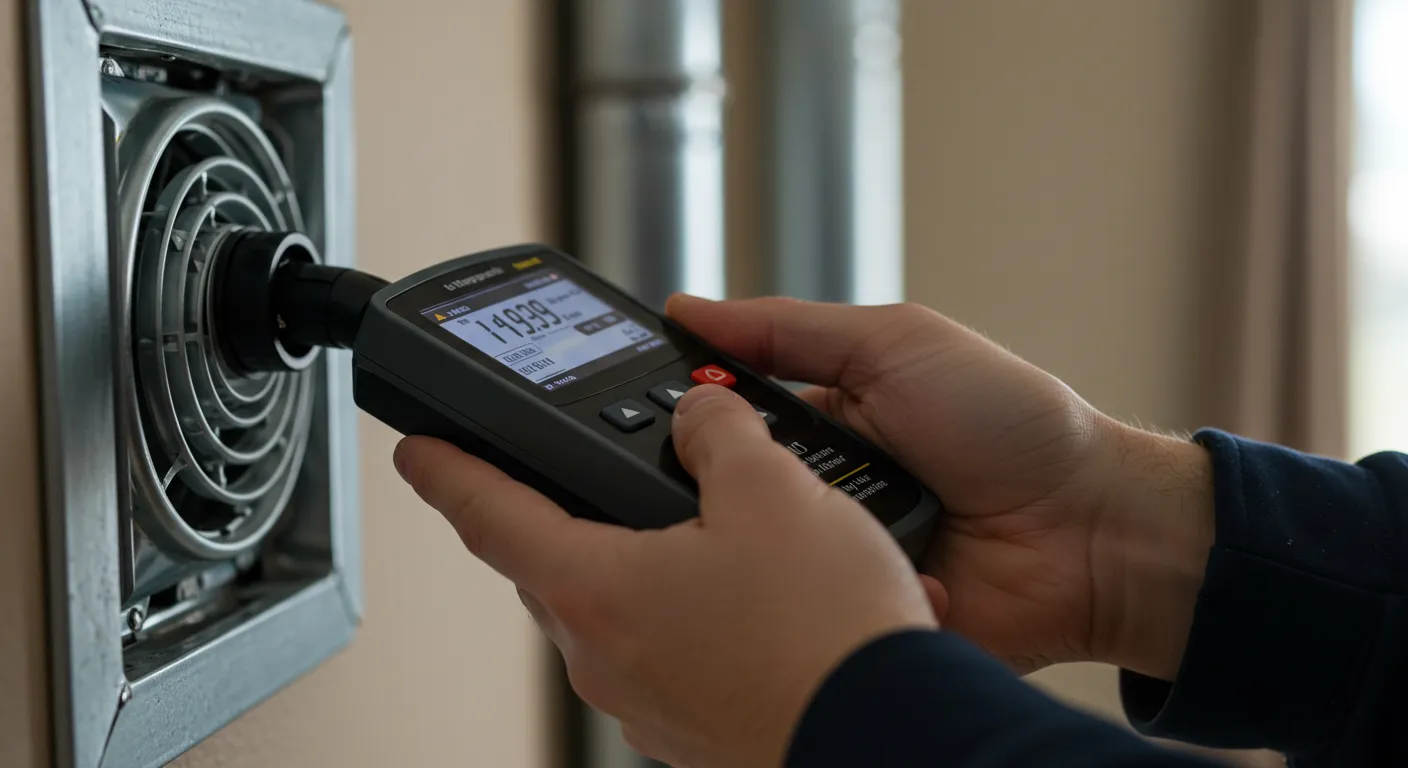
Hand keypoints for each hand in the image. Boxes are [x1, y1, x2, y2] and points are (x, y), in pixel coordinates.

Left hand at [394, 385, 938, 767]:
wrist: (892, 735)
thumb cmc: (824, 634)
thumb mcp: (774, 491)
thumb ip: (721, 434)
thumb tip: (701, 417)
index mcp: (598, 589)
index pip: (489, 516)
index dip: (447, 472)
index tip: (417, 452)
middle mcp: (606, 655)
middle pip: (555, 564)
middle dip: (567, 513)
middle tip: (597, 474)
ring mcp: (646, 701)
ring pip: (615, 609)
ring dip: (641, 563)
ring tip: (710, 530)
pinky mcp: (692, 728)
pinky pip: (666, 652)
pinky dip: (687, 613)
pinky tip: (751, 594)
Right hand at [666, 295, 1213, 679]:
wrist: (1092, 530)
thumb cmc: (1009, 423)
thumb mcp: (896, 344)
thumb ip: (789, 329)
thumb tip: (688, 307)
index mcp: (819, 424)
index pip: (722, 422)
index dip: (687, 417)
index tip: (647, 411)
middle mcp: (818, 493)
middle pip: (730, 493)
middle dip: (722, 484)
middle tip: (721, 474)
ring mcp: (836, 561)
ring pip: (757, 560)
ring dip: (772, 544)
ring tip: (790, 527)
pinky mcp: (854, 618)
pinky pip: (805, 619)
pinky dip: (812, 604)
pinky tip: (813, 592)